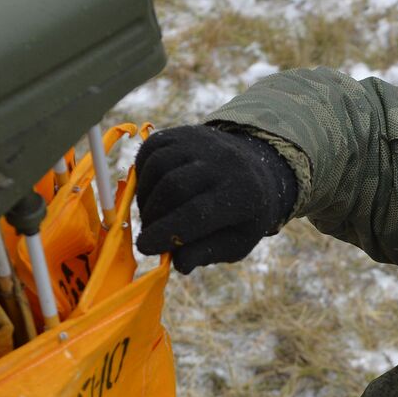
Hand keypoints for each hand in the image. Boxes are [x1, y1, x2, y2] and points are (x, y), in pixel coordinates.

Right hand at [133, 125, 297, 273]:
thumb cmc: (242, 216)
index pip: (198, 213)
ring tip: (151, 216)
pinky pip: (151, 150)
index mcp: (244, 193)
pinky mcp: (184, 133)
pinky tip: (150, 193)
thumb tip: (179, 263)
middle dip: (154, 216)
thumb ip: (208, 252)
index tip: (144, 247)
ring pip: (159, 166)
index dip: (167, 232)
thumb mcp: (237, 242)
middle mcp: (225, 161)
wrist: (254, 171)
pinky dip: (142, 175)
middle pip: (175, 186)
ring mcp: (203, 142)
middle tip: (150, 234)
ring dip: (145, 197)